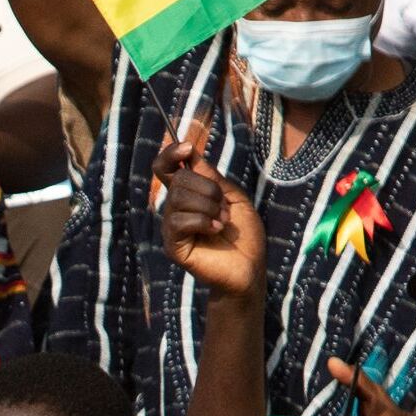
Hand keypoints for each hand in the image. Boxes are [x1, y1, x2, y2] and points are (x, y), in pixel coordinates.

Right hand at [155, 122, 262, 295]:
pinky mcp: (173, 246)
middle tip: (224, 209)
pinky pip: (179, 221)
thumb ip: (212, 178)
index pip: (166, 169)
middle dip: (208, 189)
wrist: (249, 266)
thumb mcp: (233, 197)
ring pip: (179, 198)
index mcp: (188, 195)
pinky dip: (202, 221)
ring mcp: (172, 228)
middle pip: (179, 179)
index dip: (171, 154)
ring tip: (223, 222)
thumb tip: (191, 157)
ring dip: (209, 206)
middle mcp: (175, 209)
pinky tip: (216, 231)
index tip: (187, 149)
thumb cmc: (243, 234)